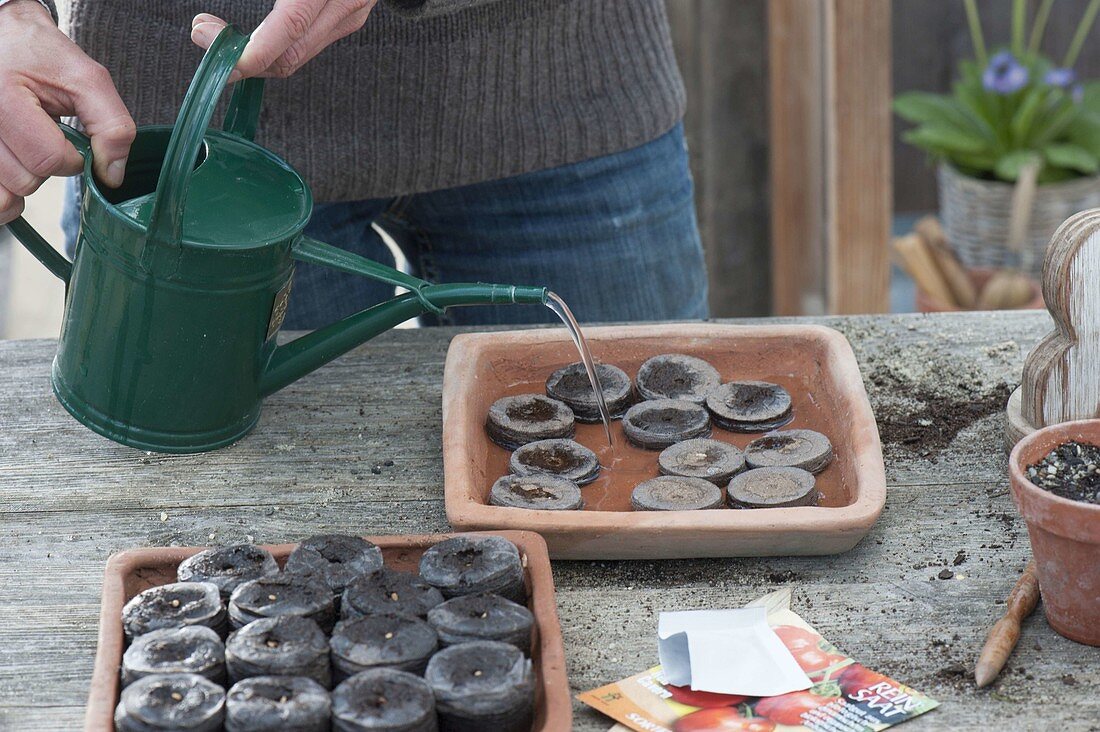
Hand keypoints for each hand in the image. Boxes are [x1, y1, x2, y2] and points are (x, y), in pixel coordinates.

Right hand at [0, 0, 134, 223]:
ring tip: (28, 147)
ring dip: (27, 178)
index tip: (70, 135)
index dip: (73, 157)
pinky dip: (7, 195)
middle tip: (45, 135)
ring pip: (6, 193)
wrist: (4, 38)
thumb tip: (113, 176)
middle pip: (26, 180)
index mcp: (4, 100)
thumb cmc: (41, 55)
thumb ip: (111, 125)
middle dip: (49, 166)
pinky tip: (17, 172)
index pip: (48, 159)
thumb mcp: (87, 79)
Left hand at [192, 0, 378, 79]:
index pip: (289, 29)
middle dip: (243, 58)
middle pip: (290, 57)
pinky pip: (308, 43)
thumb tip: (210, 12)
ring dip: (256, 55)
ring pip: (297, 56)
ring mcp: (351, 15)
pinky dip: (276, 45)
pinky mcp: (351, 19)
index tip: (207, 37)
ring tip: (221, 34)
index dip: (249, 50)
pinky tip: (254, 33)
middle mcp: (344, 2)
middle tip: (205, 36)